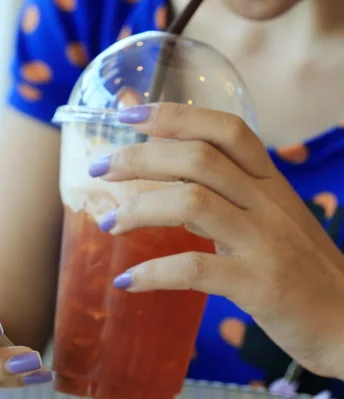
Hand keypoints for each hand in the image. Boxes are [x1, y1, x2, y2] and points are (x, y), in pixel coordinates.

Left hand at [90, 102, 343, 378]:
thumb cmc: (298, 267)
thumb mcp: (265, 219)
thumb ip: (221, 193)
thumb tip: (163, 173)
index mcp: (269, 183)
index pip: (225, 129)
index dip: (175, 115)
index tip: (128, 113)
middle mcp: (268, 203)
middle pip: (198, 159)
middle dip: (139, 157)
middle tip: (99, 168)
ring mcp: (266, 242)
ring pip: (193, 202)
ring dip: (139, 209)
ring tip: (108, 223)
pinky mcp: (260, 284)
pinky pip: (196, 268)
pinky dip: (153, 272)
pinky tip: (126, 281)